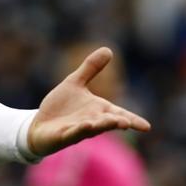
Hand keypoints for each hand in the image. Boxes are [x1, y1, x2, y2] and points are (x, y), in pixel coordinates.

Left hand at [27, 47, 150, 155]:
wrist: (39, 124)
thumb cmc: (60, 107)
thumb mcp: (74, 83)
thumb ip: (90, 69)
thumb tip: (108, 49)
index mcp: (98, 111)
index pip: (119, 115)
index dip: (133, 120)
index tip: (147, 127)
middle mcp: (91, 122)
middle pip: (107, 123)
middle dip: (117, 122)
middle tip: (127, 122)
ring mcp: (77, 131)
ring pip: (92, 129)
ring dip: (101, 126)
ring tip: (114, 123)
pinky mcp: (62, 136)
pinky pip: (72, 133)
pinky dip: (78, 130)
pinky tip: (86, 125)